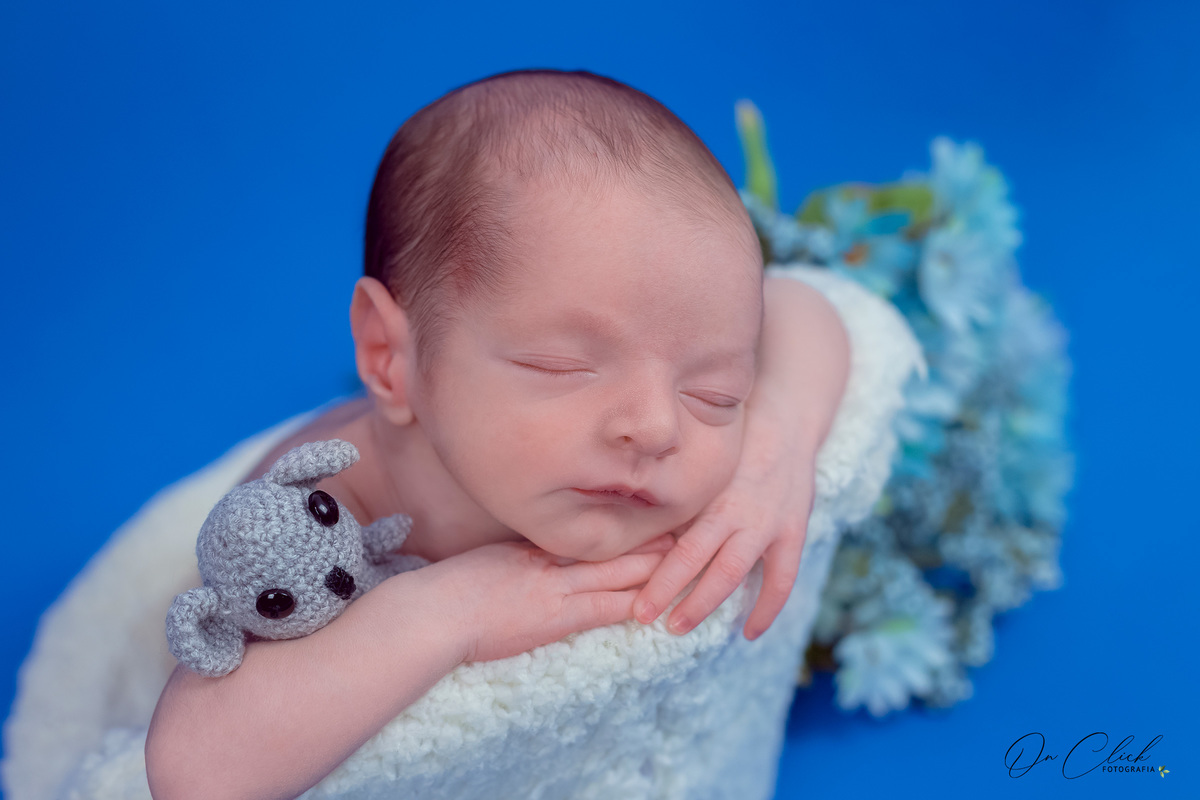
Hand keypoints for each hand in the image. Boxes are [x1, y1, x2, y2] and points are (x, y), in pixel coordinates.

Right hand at [430, 534, 673, 663]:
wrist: (433, 614)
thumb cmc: (448, 590)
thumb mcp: (489, 563)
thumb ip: (517, 559)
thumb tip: (534, 560)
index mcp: (533, 546)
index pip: (586, 530)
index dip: (620, 524)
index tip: (647, 513)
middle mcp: (549, 561)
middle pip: (608, 544)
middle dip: (646, 537)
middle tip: (683, 521)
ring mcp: (555, 588)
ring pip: (615, 571)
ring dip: (651, 563)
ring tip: (684, 551)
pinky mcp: (557, 617)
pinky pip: (604, 606)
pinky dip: (632, 601)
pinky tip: (657, 601)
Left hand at [632, 275, 847, 640]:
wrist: (788, 420)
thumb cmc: (732, 441)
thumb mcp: (699, 461)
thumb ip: (671, 488)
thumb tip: (619, 509)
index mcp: (715, 496)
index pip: (684, 547)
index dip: (660, 577)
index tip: (635, 600)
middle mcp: (741, 513)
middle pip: (704, 565)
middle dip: (673, 594)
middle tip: (643, 618)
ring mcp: (770, 524)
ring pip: (736, 574)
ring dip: (707, 603)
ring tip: (679, 627)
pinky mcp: (793, 532)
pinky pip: (782, 579)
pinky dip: (766, 608)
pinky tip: (747, 632)